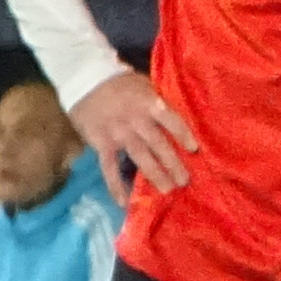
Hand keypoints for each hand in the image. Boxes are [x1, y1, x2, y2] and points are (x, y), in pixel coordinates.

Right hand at [70, 67, 196, 200]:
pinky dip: (116, 186)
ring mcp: (118, 133)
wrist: (85, 79)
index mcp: (148, 103)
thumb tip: (178, 121)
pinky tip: (124, 201)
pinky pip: (109, 168)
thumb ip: (158, 102)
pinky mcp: (102, 143)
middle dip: (173, 163)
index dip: (183, 134)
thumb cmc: (120, 83)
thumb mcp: (144, 85)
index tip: (195, 150)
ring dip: (155, 175)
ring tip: (167, 190)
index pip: (171, 120)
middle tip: (185, 181)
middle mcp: (136, 120)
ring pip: (140, 157)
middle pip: (158, 143)